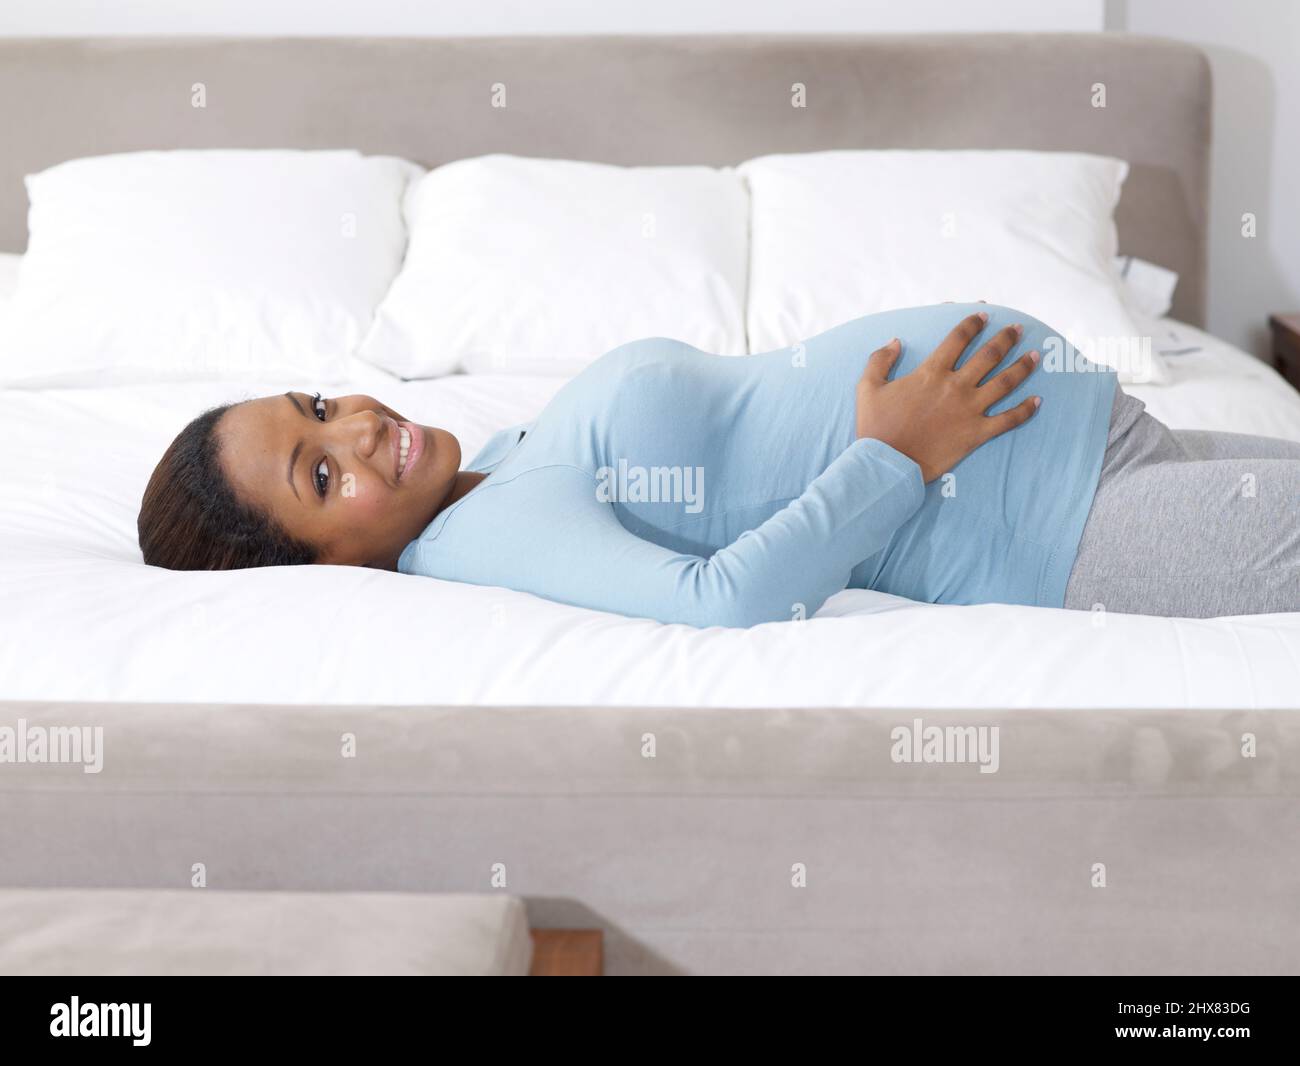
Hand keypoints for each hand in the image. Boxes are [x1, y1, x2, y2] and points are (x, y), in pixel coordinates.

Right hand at [855, 312, 1040, 482]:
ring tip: (1035, 355)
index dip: (972, 323)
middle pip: (989, 355)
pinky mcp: (977, 434)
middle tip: (1018, 328)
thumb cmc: (875, 427)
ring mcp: (969, 410)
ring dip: (1023, 366)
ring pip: (1005, 382)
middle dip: (1006, 338)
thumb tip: (895, 341)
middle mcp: (955, 386)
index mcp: (931, 373)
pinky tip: (1038, 401)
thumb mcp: (868, 388)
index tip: (983, 315)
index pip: (958, 338)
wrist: (887, 464)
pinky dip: (1026, 410)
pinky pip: (1009, 420)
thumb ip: (880, 360)